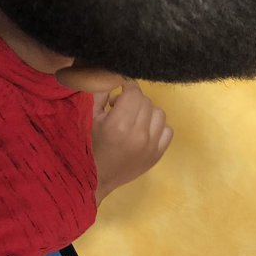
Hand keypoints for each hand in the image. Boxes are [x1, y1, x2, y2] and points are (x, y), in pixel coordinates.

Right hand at [92, 82, 172, 201]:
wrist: (95, 180)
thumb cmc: (88, 147)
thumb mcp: (88, 118)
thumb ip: (100, 93)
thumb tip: (113, 76)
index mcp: (118, 124)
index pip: (133, 92)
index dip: (126, 86)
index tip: (119, 90)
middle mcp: (138, 135)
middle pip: (146, 101)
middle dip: (133, 100)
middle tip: (120, 107)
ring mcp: (151, 146)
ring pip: (159, 113)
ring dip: (146, 112)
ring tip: (133, 119)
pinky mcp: (157, 155)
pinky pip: (167, 130)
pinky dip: (157, 127)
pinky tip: (144, 131)